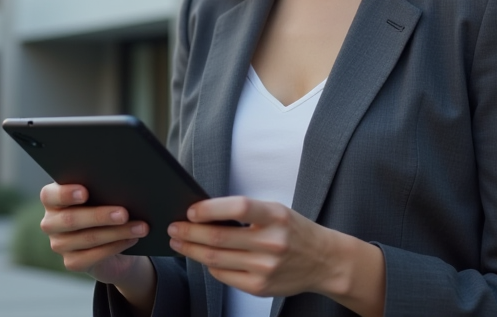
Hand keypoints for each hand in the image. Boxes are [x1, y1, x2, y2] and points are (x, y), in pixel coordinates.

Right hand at [38, 183, 153, 289]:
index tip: (84, 192)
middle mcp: (51, 222)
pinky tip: (131, 239)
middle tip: (124, 213)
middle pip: (71, 219)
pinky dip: (115, 247)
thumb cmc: (104, 206)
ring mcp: (59, 244)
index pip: (50, 195)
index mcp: (52, 199)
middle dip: (100, 216)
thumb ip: (100, 189)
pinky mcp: (71, 262)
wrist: (111, 241)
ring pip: (87, 239)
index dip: (65, 194)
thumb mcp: (100, 195)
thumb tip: (119, 187)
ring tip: (139, 227)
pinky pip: (92, 257)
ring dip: (116, 232)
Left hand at [166, 196, 383, 315]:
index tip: (190, 210)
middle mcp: (272, 243)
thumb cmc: (293, 231)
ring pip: (216, 259)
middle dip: (189, 233)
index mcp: (276, 217)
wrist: (323, 261)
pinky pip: (224, 276)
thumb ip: (245, 212)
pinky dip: (209, 265)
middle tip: (173, 227)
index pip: (238, 208)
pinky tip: (202, 258)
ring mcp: (266, 268)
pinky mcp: (260, 287)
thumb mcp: (275, 212)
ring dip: (191, 250)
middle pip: (219, 238)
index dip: (210, 209)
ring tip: (179, 242)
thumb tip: (203, 213)